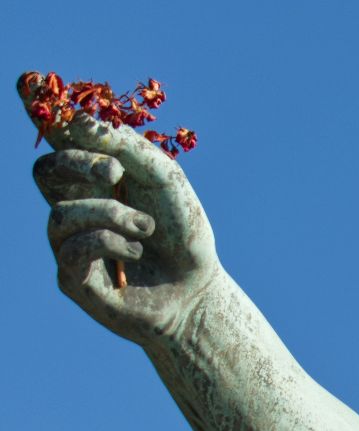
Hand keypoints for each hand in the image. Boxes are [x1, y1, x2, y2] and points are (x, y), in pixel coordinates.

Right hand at [24, 97, 223, 346]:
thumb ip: (131, 150)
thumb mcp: (166, 182)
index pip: (59, 143)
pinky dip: (110, 241)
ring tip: (146, 228)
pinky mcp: (72, 279)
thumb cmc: (183, 234)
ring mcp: (69, 244)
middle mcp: (75, 207)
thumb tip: (85, 124)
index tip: (31, 82)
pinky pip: (74, 247)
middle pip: (45, 171)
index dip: (43, 116)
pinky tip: (136, 249)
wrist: (198, 291)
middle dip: (76, 164)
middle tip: (115, 172)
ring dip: (110, 214)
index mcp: (95, 179)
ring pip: (60, 213)